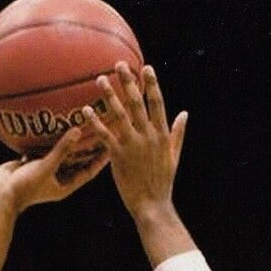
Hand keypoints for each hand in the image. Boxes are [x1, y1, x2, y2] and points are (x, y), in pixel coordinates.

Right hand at [0, 124, 109, 214]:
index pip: (90, 171)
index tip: (114, 143)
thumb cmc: (24, 187)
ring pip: (63, 153)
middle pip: (79, 160)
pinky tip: (55, 122)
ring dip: (71, 140)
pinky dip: (51, 137)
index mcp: (66, 185)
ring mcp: (46, 170)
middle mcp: (58, 178)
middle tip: (102, 129)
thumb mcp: (45, 167)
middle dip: (90, 147)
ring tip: (82, 122)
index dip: (102, 158)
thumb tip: (78, 130)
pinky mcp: (34, 162)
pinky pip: (46, 148)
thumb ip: (62, 150)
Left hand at [82, 63, 187, 217]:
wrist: (152, 206)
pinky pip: (105, 135)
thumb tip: (184, 113)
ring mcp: (133, 145)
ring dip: (109, 95)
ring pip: (120, 114)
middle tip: (119, 64)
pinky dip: (95, 122)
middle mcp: (148, 136)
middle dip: (128, 82)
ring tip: (99, 79)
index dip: (152, 84)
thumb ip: (178, 133)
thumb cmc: (162, 183)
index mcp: (162, 134)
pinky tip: (86, 110)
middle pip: (137, 103)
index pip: (157, 103)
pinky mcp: (119, 156)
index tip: (146, 68)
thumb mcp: (174, 156)